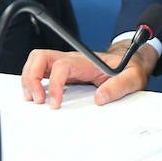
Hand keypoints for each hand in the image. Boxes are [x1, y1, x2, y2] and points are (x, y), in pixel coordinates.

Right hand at [20, 41, 157, 108]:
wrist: (130, 61)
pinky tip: (36, 95)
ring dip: (29, 79)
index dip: (54, 85)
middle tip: (36, 99)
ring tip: (33, 99)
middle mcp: (72, 60)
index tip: (55, 103)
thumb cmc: (129, 69)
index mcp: (86, 61)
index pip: (61, 66)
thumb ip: (119, 87)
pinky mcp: (63, 72)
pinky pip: (41, 71)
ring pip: (36, 61)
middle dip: (31, 77)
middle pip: (40, 57)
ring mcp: (65, 64)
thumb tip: (100, 98)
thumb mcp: (133, 78)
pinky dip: (32, 81)